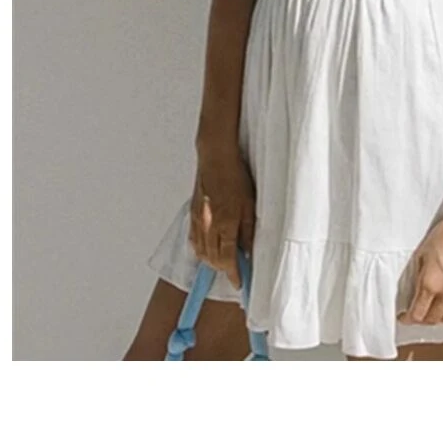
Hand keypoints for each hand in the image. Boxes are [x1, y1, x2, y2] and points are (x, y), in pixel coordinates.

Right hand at [189, 150, 255, 289]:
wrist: (215, 158)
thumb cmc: (235, 176)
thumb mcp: (250, 204)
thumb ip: (249, 231)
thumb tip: (249, 252)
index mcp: (226, 224)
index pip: (228, 260)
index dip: (234, 275)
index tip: (240, 284)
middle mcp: (209, 226)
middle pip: (213, 259)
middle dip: (224, 269)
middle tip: (236, 271)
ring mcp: (198, 221)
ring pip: (202, 253)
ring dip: (213, 261)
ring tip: (224, 261)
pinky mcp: (192, 215)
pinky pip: (194, 241)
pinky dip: (201, 250)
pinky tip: (209, 248)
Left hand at [398, 213, 442, 326]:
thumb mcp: (421, 255)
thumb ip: (418, 277)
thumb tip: (414, 292)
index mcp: (430, 284)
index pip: (417, 314)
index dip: (408, 318)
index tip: (406, 317)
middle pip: (433, 319)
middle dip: (423, 319)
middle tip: (420, 313)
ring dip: (441, 318)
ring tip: (436, 311)